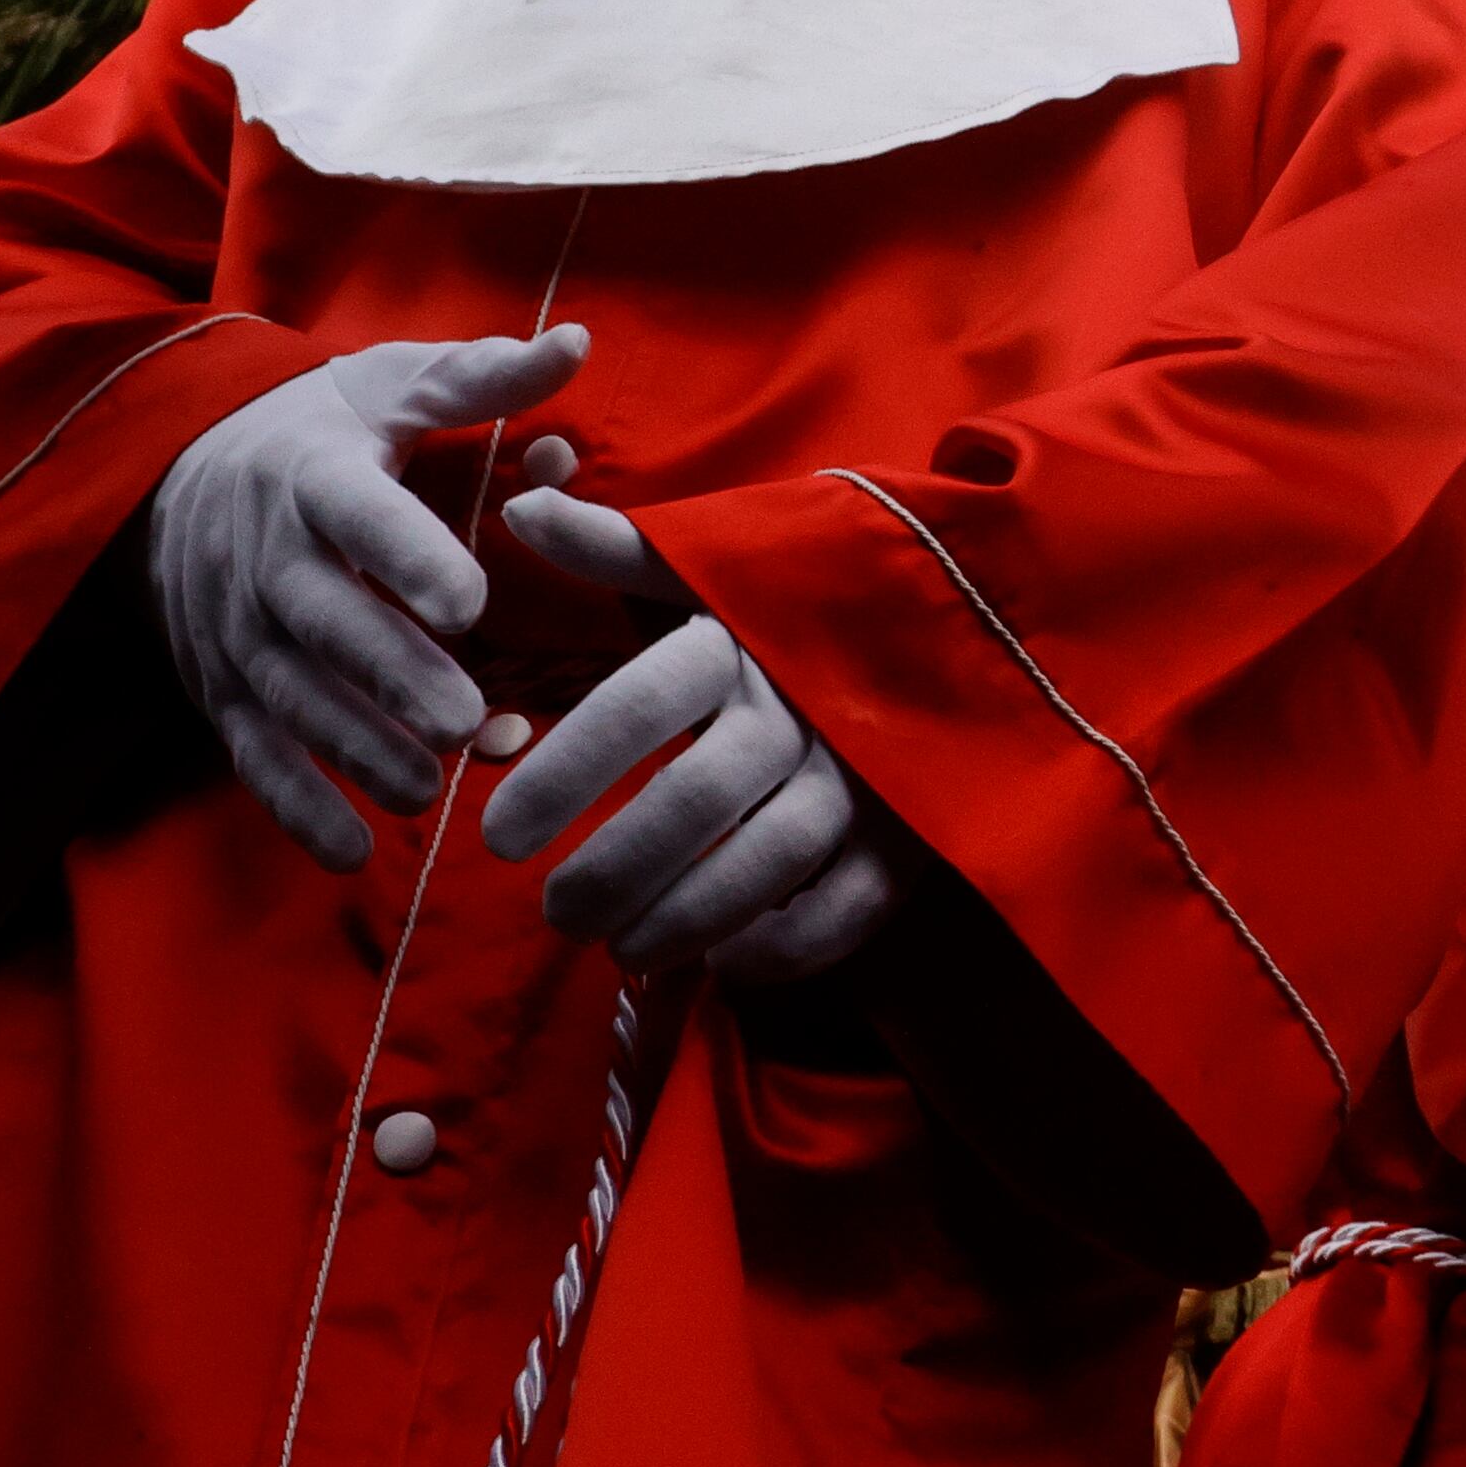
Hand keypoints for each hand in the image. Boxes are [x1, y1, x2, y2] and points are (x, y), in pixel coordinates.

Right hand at [149, 326, 590, 871]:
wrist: (170, 468)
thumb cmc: (316, 427)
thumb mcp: (389, 383)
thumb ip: (481, 379)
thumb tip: (574, 343)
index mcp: (312, 476)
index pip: (358, 515)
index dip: (408, 555)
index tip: (469, 600)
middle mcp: (263, 557)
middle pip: (324, 622)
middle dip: (390, 675)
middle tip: (463, 719)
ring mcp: (234, 630)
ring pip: (290, 697)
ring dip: (354, 748)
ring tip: (428, 786)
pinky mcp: (219, 687)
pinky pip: (252, 753)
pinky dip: (295, 805)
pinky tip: (352, 851)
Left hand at [483, 487, 908, 979]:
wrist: (967, 602)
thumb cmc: (806, 594)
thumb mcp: (718, 559)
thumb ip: (617, 547)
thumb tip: (522, 504)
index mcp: (744, 635)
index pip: (638, 706)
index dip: (565, 774)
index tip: (498, 839)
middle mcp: (805, 700)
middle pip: (700, 796)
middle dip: (615, 867)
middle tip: (555, 914)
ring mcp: (868, 766)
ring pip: (773, 856)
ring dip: (688, 916)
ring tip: (621, 947)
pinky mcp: (913, 822)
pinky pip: (854, 901)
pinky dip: (790, 944)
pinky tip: (726, 962)